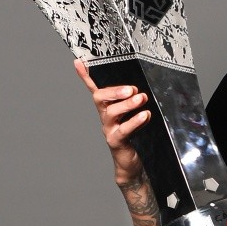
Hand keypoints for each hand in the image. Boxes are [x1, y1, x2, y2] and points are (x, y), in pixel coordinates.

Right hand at [74, 59, 149, 184]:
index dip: (86, 76)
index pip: (95, 89)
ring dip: (127, 104)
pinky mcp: (116, 141)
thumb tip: (147, 87)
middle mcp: (105, 116)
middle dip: (115, 91)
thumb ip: (137, 102)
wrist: (132, 163)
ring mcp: (109, 129)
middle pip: (100, 98)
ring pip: (112, 113)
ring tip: (141, 98)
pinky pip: (123, 130)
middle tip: (132, 89)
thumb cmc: (136, 136)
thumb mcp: (136, 115)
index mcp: (108, 107)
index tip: (79, 62)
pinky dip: (135, 121)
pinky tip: (145, 115)